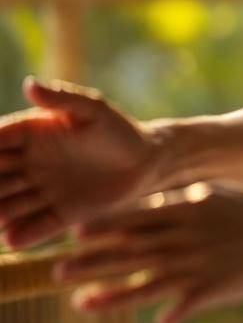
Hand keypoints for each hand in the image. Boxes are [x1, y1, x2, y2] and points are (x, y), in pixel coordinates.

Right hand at [0, 77, 160, 248]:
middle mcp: (27, 164)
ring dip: (1, 212)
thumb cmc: (119, 129)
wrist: (147, 162)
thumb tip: (29, 84)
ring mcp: (40, 192)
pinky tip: (15, 238)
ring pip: (7, 206)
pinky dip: (21, 235)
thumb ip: (62, 98)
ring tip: (2, 216)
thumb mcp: (93, 110)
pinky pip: (33, 229)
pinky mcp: (58, 215)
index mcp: (30, 134)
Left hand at [56, 183, 242, 322]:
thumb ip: (181, 201)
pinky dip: (170, 313)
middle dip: (93, 263)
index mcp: (187, 210)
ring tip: (80, 303)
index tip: (74, 233)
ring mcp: (199, 265)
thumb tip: (151, 202)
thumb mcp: (214, 195)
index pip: (136, 218)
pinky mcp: (215, 287)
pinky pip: (184, 303)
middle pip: (131, 253)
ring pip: (146, 283)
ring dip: (111, 296)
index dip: (105, 226)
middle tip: (57, 271)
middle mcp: (187, 238)